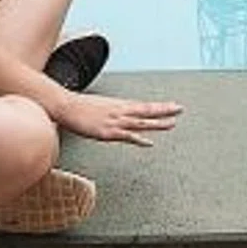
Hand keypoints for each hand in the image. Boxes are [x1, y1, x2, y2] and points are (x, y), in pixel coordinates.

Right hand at [56, 93, 181, 146]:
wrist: (65, 106)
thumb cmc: (80, 106)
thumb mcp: (100, 106)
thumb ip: (112, 111)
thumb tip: (120, 114)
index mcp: (119, 105)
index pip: (144, 106)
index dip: (160, 106)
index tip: (174, 106)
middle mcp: (120, 111)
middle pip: (146, 110)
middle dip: (164, 110)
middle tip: (180, 109)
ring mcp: (115, 121)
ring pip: (140, 122)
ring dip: (156, 123)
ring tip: (172, 124)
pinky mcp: (108, 132)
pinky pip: (126, 136)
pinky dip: (139, 139)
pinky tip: (149, 142)